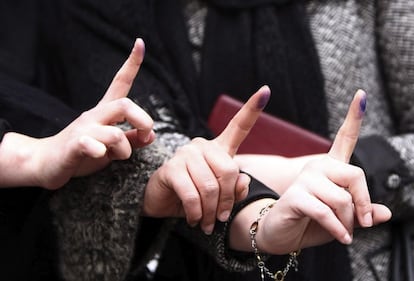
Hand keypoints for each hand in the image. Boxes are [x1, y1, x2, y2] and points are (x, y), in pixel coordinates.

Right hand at [34, 38, 154, 188]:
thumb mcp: (111, 147)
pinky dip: (101, 153)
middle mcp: (94, 116)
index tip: (140, 42)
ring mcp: (83, 129)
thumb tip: (152, 134)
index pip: (120, 82)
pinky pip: (92, 146)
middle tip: (144, 136)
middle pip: (125, 105)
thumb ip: (131, 139)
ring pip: (115, 134)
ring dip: (124, 150)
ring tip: (116, 156)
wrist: (45, 163)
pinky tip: (97, 155)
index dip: (132, 63)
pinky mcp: (74, 145)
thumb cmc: (81, 153)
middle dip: (143, 121)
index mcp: (104, 112)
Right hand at [143, 86, 270, 233]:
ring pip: (210, 186)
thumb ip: (235, 190)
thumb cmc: (195, 198)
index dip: (252, 109)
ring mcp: (185, 154)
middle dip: (227, 201)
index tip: (266, 91)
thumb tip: (243, 181)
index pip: (238, 126)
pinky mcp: (171, 168)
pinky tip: (194, 219)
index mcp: (218, 149)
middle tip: (220, 218)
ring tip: (207, 222)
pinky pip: (192, 195)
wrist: (162, 203)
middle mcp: (202, 146)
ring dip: (211, 212)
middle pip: (228, 171)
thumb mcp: (219, 197)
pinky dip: (196, 213)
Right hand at [230, 90, 391, 253]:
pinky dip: (338, 229)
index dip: (354, 117)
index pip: (344, 138)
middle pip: (355, 175)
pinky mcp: (295, 197)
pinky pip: (326, 212)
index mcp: (330, 168)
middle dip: (364, 203)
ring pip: (342, 199)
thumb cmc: (312, 223)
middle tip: (363, 222)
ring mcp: (304, 181)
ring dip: (348, 222)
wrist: (282, 234)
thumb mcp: (345, 219)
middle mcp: (317, 168)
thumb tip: (386, 212)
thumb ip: (364, 213)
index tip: (361, 94)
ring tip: (343, 231)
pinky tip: (341, 237)